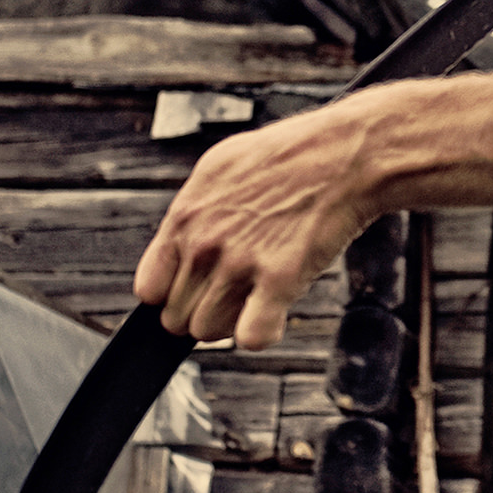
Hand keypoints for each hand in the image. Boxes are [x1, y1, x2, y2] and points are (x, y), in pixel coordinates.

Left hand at [132, 98, 384, 348]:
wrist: (343, 155)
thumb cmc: (286, 158)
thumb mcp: (218, 170)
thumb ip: (191, 212)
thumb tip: (177, 245)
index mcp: (185, 216)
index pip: (149, 289)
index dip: (171, 296)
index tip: (193, 291)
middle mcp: (205, 243)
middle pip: (177, 317)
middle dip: (202, 312)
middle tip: (231, 296)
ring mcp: (241, 262)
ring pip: (208, 332)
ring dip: (231, 324)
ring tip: (254, 300)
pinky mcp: (281, 279)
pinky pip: (251, 337)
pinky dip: (262, 333)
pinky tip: (275, 313)